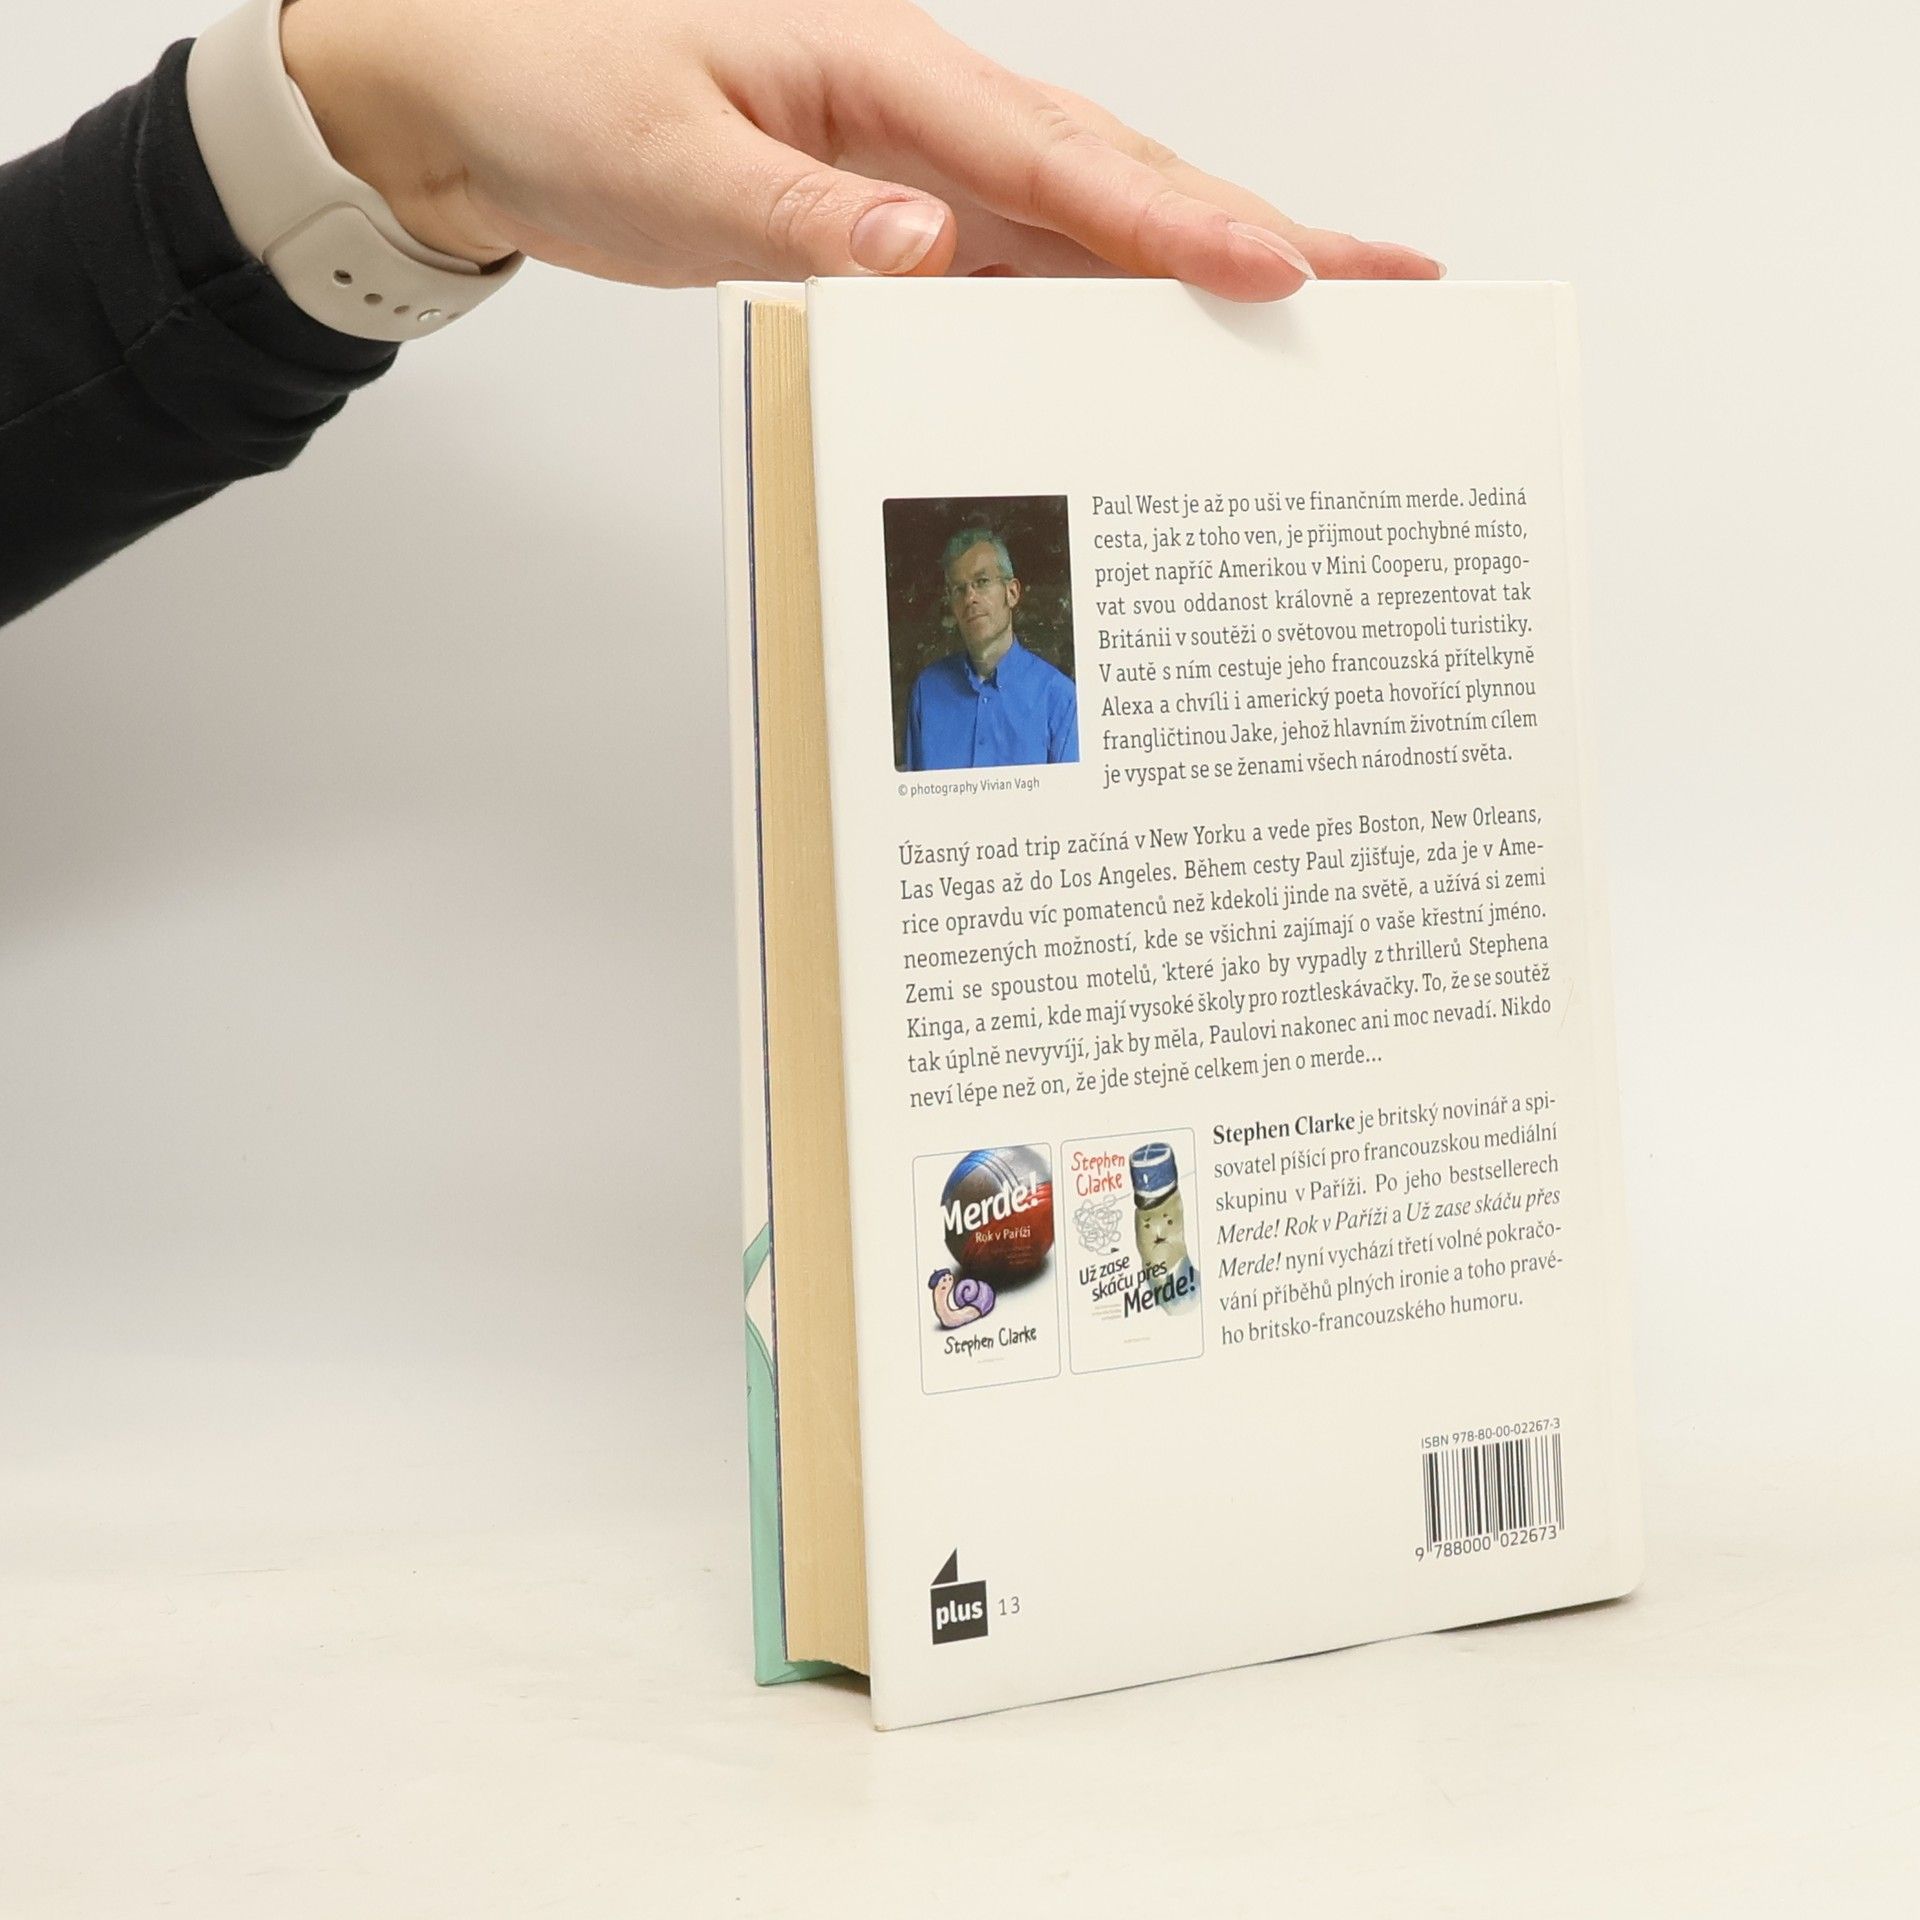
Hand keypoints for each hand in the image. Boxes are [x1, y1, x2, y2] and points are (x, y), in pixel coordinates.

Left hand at [278, 0, 1441, 300]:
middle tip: (1389, 277)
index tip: (1283, 272)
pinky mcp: (889, 218)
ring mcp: (917, 167)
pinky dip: (1092, 308)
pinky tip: (1153, 350)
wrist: (464, 89)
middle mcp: (926, 114)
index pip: (1061, 157)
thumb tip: (929, 253)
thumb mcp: (667, 154)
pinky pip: (1015, 267)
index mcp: (888, 71)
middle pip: (1119, 179)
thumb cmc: (549, 81)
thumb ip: (802, 211)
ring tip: (1316, 315)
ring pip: (1085, 226)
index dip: (1176, 221)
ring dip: (1196, 273)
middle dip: (1255, 229)